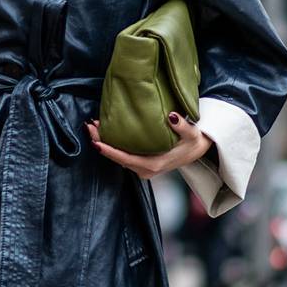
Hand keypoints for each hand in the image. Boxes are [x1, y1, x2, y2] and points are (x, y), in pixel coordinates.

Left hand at [84, 112, 212, 178]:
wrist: (196, 151)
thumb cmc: (192, 142)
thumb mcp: (191, 133)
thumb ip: (182, 126)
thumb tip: (172, 117)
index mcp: (153, 164)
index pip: (126, 159)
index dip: (109, 151)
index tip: (96, 142)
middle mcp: (145, 170)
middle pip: (117, 159)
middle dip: (101, 143)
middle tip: (89, 126)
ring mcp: (142, 168)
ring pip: (118, 158)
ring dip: (105, 143)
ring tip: (94, 126)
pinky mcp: (141, 164)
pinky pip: (122, 156)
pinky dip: (112, 145)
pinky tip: (105, 132)